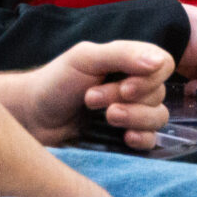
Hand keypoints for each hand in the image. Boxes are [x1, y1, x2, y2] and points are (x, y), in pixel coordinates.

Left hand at [22, 40, 173, 149]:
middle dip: (128, 99)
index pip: (163, 64)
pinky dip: (142, 139)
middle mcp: (136, 86)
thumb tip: (159, 62)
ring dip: (134, 118)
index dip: (150, 78)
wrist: (33, 118)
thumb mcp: (85, 59)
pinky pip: (152, 141)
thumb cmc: (56, 82)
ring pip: (158, 117)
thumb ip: (122, 55)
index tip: (124, 86)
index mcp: (129, 62)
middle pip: (159, 94)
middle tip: (92, 99)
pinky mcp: (128, 138)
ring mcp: (133, 113)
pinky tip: (124, 138)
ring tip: (105, 118)